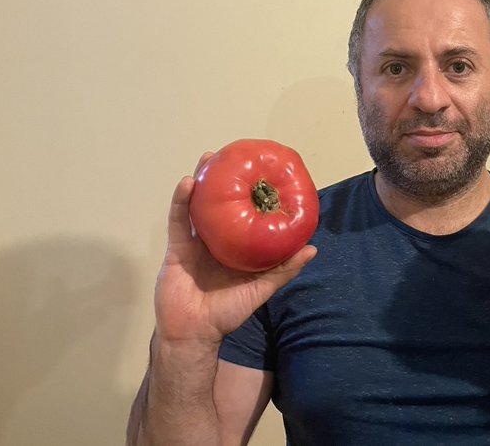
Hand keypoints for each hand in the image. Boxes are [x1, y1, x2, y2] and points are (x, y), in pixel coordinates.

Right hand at [153, 153, 316, 345]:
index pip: (245, 216)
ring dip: (201, 181)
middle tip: (231, 156)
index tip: (261, 172)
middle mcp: (216, 241)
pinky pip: (178, 220)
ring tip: (208, 158)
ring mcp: (195, 242)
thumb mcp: (261, 289)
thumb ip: (284, 270)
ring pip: (198, 206)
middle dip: (225, 181)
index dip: (252, 195)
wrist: (194, 333)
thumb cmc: (228, 312)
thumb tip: (312, 249)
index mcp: (236, 248)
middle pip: (220, 205)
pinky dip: (181, 201)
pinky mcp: (176, 247)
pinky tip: (187, 183)